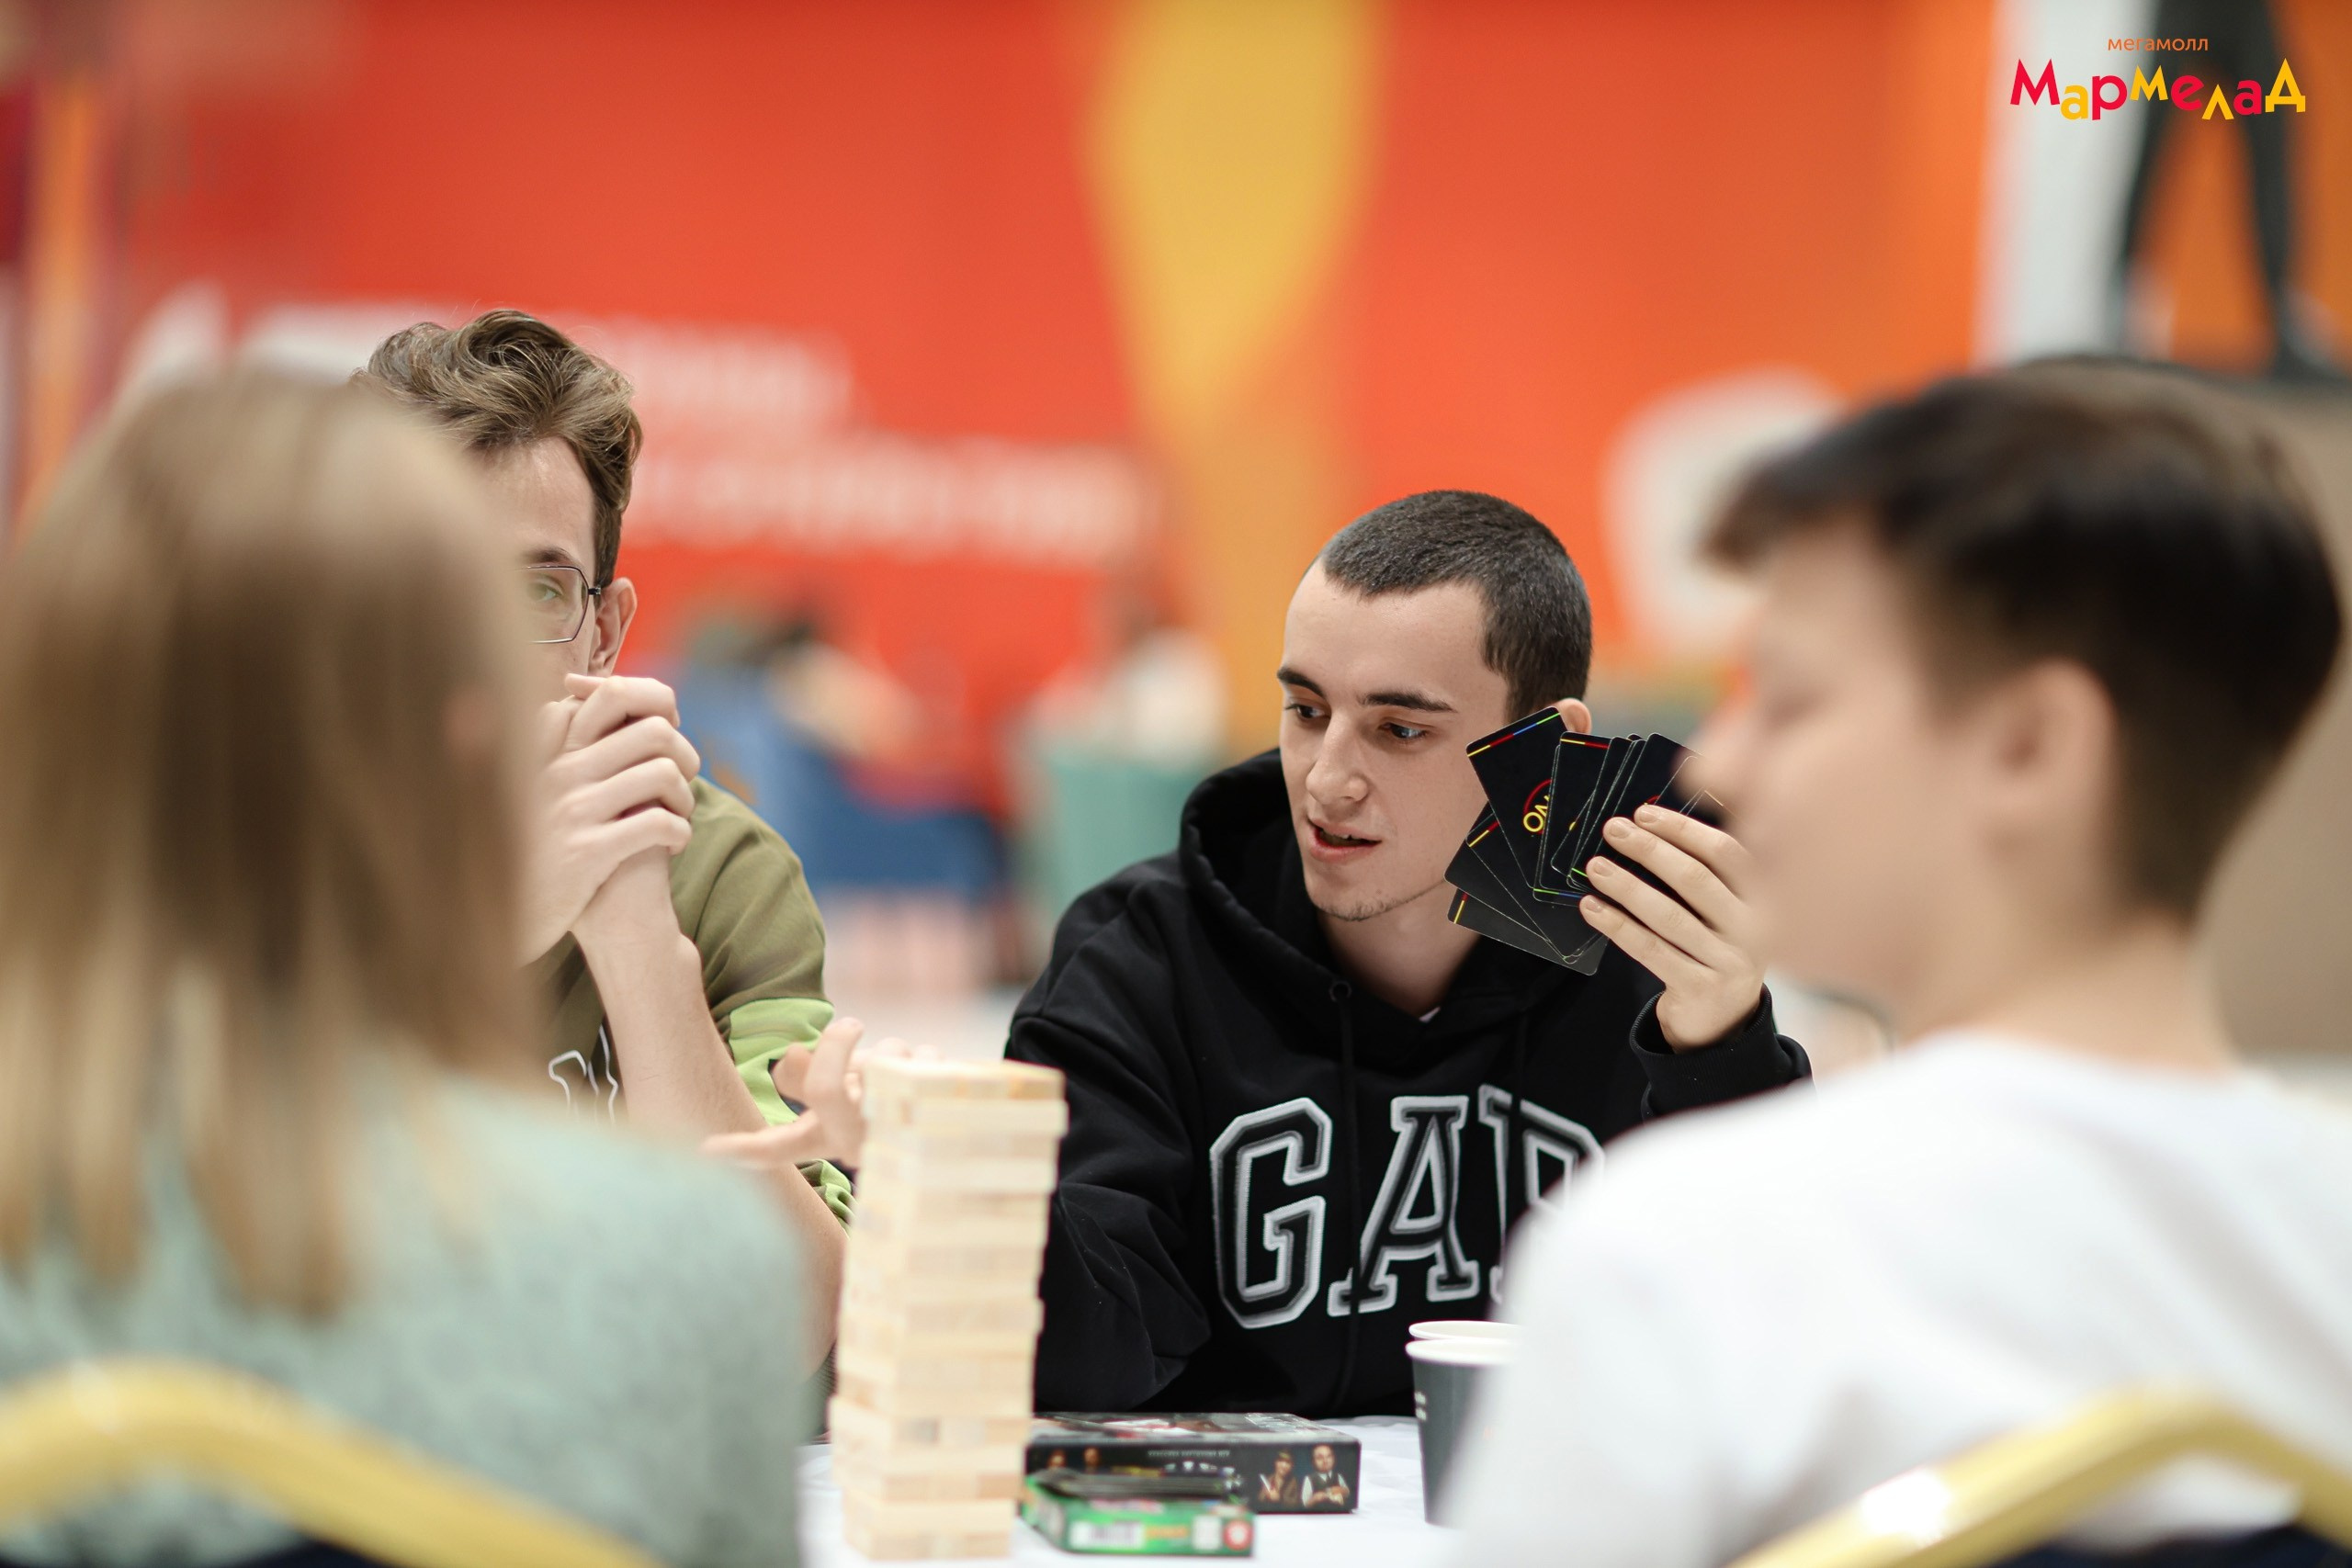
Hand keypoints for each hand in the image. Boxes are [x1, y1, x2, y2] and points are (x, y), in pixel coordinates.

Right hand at [515, 676, 700, 960]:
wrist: (494, 919)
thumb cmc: (529, 848)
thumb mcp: (534, 788)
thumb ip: (560, 745)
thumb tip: (582, 702)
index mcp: (549, 748)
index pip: (613, 694)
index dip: (654, 709)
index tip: (661, 739)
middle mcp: (559, 771)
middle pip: (654, 730)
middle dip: (683, 755)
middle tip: (682, 783)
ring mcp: (572, 811)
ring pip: (663, 773)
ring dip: (685, 797)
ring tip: (678, 816)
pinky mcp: (587, 852)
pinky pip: (659, 823)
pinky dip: (680, 831)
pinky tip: (672, 845)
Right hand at [700, 1018, 934, 1170]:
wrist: (962, 1128)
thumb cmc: (888, 1103)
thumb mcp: (845, 1092)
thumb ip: (811, 1076)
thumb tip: (789, 1058)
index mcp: (826, 1138)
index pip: (775, 1148)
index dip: (742, 1148)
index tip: (709, 1150)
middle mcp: (855, 1144)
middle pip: (825, 1089)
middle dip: (837, 1044)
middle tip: (851, 1024)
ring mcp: (895, 1135)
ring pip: (885, 1058)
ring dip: (897, 1052)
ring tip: (907, 1076)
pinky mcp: (938, 1118)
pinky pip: (925, 1060)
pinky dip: (930, 1060)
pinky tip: (935, 1083)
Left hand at [1578, 805, 1766, 1050]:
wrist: (1723, 1020)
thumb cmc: (1716, 948)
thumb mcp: (1727, 910)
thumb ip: (1705, 873)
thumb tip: (1647, 829)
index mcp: (1765, 898)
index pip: (1725, 852)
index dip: (1683, 830)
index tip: (1643, 814)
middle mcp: (1755, 929)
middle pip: (1696, 879)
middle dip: (1650, 850)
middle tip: (1613, 830)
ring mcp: (1730, 961)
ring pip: (1669, 915)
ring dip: (1627, 886)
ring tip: (1596, 868)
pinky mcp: (1701, 988)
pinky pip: (1651, 949)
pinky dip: (1617, 925)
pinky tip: (1592, 908)